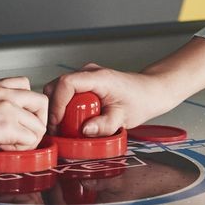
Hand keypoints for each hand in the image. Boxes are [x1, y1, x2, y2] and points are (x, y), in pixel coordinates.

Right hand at [0, 77, 47, 156]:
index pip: (26, 84)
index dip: (27, 105)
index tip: (21, 119)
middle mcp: (3, 93)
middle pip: (41, 102)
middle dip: (38, 121)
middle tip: (25, 134)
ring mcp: (7, 108)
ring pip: (39, 124)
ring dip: (29, 139)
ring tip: (11, 145)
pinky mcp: (6, 126)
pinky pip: (30, 139)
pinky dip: (21, 149)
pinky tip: (4, 149)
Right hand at [46, 64, 187, 135]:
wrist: (149, 92)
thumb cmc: (140, 100)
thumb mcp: (124, 117)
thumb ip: (105, 125)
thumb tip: (85, 130)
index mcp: (99, 78)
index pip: (67, 84)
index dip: (58, 104)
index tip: (58, 122)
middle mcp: (89, 73)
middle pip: (57, 86)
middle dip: (54, 109)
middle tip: (62, 128)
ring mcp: (85, 77)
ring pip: (59, 90)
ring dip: (59, 109)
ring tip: (69, 126)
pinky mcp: (84, 84)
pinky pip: (66, 94)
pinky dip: (64, 108)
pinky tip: (74, 120)